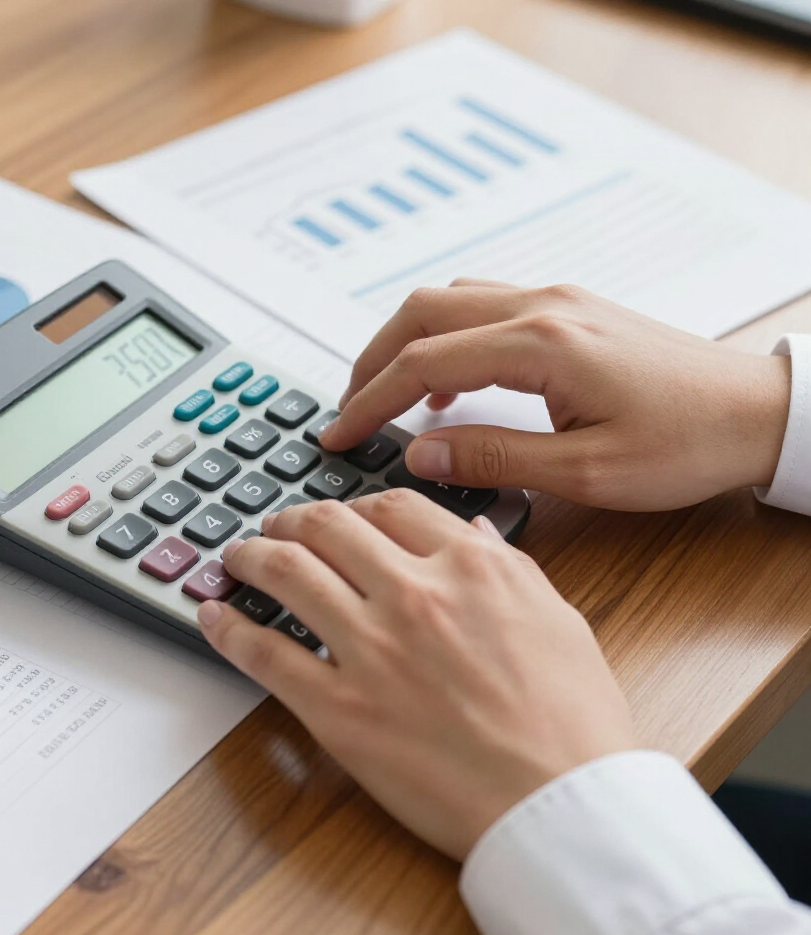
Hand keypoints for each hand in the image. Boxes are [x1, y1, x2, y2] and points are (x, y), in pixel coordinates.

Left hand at [197, 493, 636, 860]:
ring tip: (237, 556)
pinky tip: (213, 615)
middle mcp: (414, 594)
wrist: (561, 806)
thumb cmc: (573, 721)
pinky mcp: (338, 709)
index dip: (357, 505)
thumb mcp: (558, 619)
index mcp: (470, 568)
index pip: (393, 508)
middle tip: (277, 527)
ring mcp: (370, 650)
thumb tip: (475, 532)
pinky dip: (230, 628)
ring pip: (287, 573)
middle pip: (328, 528)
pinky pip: (266, 655)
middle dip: (293, 519)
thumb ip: (507, 567)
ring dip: (251, 555)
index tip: (342, 516)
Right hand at [321, 282, 790, 510]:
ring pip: (449, 300)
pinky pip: (483, 307)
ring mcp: (556, 301)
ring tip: (385, 396)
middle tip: (347, 410)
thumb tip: (422, 452)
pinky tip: (449, 385)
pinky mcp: (568, 310)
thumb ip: (494, 459)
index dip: (371, 402)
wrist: (756, 411)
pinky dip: (446, 338)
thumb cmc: (687, 442)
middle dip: (372, 361)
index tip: (339, 435)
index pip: (424, 365)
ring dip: (406, 342)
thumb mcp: (586, 472)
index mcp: (542, 346)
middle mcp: (542, 307)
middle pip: (422, 312)